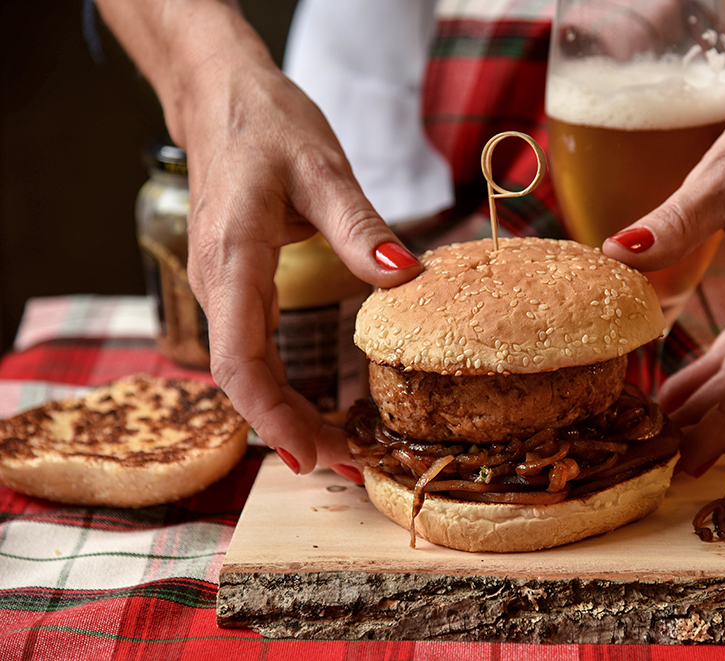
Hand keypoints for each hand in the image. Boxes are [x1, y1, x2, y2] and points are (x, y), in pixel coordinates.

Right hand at [176, 44, 421, 476]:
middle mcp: (216, 282)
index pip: (239, 359)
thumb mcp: (322, 167)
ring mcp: (221, 287)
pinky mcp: (234, 286)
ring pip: (247, 371)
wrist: (220, 98)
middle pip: (245, 380)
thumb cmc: (266, 124)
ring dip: (289, 415)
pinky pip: (252, 352)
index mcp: (233, 257)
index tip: (310, 455)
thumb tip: (405, 276)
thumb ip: (359, 226)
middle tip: (352, 466)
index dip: (271, 414)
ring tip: (343, 449)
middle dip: (292, 429)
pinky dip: (282, 389)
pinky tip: (315, 407)